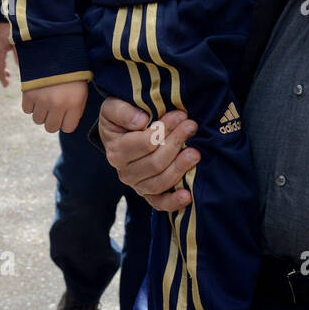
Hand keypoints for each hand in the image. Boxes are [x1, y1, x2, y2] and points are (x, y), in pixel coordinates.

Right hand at [0, 21, 15, 86]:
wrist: (3, 11)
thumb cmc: (13, 26)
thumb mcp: (18, 40)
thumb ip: (19, 54)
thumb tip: (19, 66)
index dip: (2, 78)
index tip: (6, 85)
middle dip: (0, 74)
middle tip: (6, 82)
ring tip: (7, 74)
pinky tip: (3, 61)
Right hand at [21, 79, 87, 133]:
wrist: (57, 52)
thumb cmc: (72, 74)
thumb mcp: (81, 91)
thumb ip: (76, 110)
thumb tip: (66, 125)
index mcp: (74, 104)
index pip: (68, 128)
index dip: (66, 122)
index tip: (66, 114)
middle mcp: (58, 104)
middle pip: (51, 128)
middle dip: (53, 120)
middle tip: (54, 109)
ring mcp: (42, 100)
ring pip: (38, 120)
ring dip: (41, 112)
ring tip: (46, 99)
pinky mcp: (28, 94)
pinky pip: (27, 110)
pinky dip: (31, 105)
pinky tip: (38, 94)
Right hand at [97, 97, 197, 211]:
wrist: (122, 132)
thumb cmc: (121, 117)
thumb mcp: (113, 107)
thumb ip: (121, 111)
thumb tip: (140, 121)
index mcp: (116, 150)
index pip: (144, 144)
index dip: (164, 130)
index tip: (180, 115)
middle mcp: (125, 172)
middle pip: (155, 163)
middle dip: (176, 143)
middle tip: (191, 126)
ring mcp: (137, 184)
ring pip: (159, 182)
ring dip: (179, 168)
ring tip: (195, 153)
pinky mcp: (149, 193)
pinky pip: (159, 202)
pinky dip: (173, 202)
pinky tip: (187, 195)